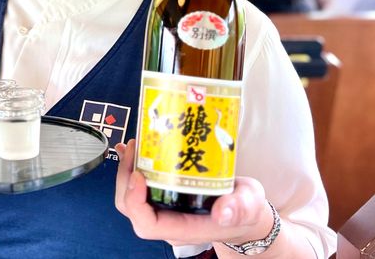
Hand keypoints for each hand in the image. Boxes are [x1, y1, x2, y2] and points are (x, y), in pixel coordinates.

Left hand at [114, 139, 271, 246]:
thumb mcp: (249, 205)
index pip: (148, 224)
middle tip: (134, 148)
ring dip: (127, 170)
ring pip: (132, 197)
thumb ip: (239, 209)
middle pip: (132, 209)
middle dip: (126, 179)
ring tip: (134, 145)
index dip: (136, 202)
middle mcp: (169, 222)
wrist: (245, 207)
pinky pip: (139, 187)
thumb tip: (223, 212)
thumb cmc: (245, 207)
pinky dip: (132, 167)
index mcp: (186, 228)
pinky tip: (132, 149)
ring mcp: (164, 210)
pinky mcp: (164, 197)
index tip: (138, 174)